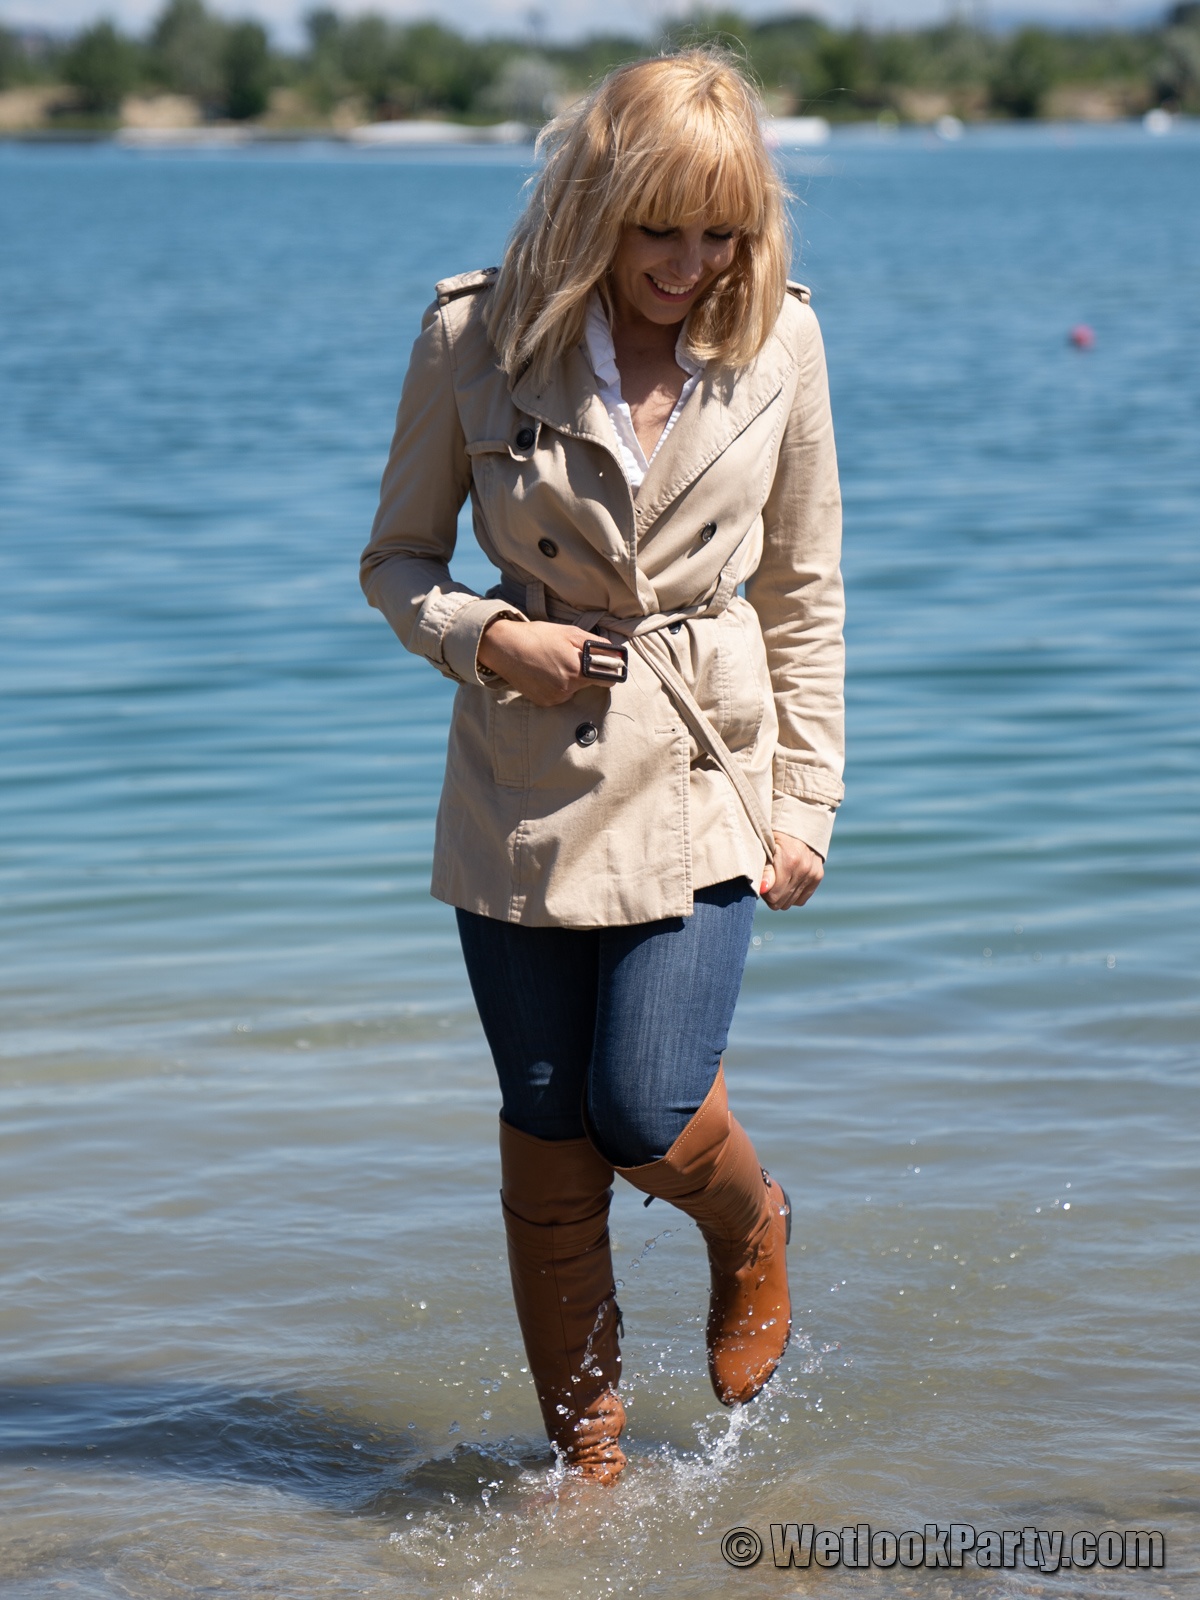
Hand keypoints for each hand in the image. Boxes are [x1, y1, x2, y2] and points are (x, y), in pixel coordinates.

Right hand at [478, 618, 612, 706]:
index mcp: (578, 670)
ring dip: (569, 680)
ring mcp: (555, 697)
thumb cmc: (538, 636)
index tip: (604, 666)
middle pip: (589, 684)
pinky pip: (559, 695)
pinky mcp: (544, 702)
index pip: (608, 680)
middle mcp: (568, 688)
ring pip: (574, 690)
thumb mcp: (571, 633)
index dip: (607, 671)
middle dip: (584, 672)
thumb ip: (597, 645)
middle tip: (568, 657)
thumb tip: (616, 653)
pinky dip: (556, 686)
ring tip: (552, 663)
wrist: (505, 647)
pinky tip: (544, 673)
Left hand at [759, 832, 823, 909]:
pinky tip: (787, 883)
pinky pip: (801, 900)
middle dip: (771, 895)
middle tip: (768, 880)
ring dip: (781, 895)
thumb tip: (763, 888)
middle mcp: (803, 868)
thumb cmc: (775, 836)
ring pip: (791, 903)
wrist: (799, 824)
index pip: (773, 895)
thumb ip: (764, 870)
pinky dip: (792, 895)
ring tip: (777, 880)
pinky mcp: (818, 876)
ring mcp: (812, 873)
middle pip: (781, 901)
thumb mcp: (765, 848)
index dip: (764, 891)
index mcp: (789, 860)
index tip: (761, 881)